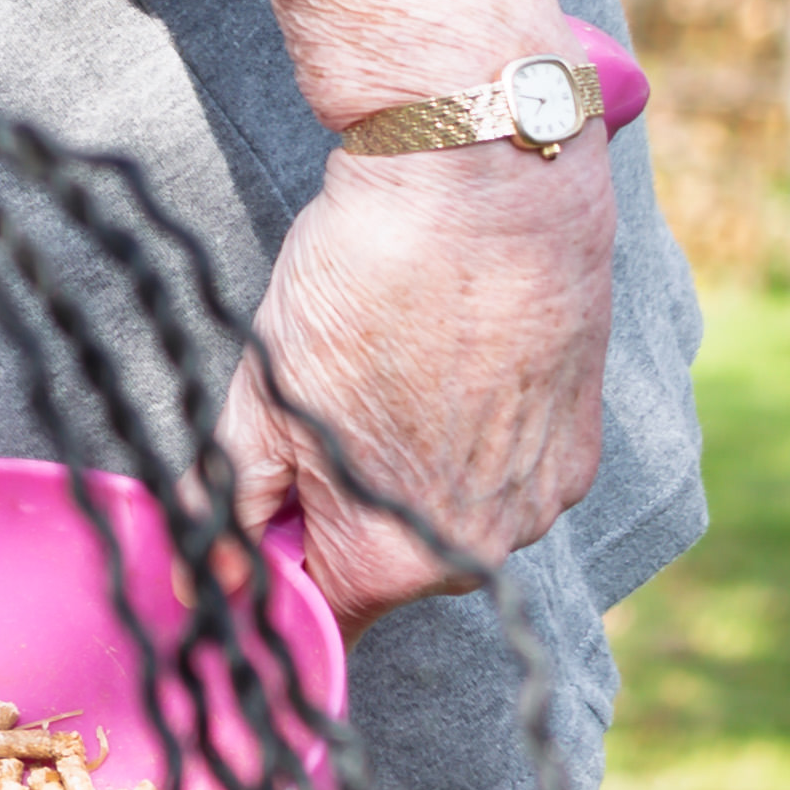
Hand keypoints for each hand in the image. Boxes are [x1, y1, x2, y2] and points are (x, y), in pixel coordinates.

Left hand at [224, 0, 620, 627]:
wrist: (488, 176)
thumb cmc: (363, 283)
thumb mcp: (257, 400)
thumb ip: (230, 509)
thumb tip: (207, 586)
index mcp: (404, 554)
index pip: (319, 613)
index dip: (269, 566)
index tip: (245, 518)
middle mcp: (493, 544)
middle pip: (383, 564)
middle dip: (332, 513)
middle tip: (305, 410)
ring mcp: (549, 495)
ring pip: (443, 515)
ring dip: (397, 472)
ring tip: (377, 371)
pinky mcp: (582, 443)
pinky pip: (498, 471)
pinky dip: (459, 436)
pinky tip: (434, 362)